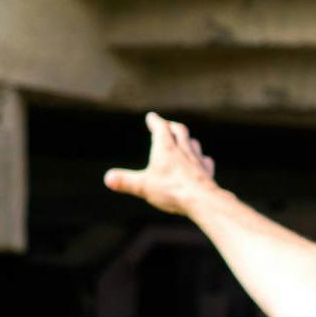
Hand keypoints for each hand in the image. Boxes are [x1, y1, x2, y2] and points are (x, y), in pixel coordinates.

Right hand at [104, 112, 220, 216]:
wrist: (202, 200)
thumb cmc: (171, 190)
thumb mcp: (143, 186)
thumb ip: (125, 181)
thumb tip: (108, 178)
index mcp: (166, 148)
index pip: (160, 128)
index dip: (155, 121)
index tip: (151, 116)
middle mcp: (183, 150)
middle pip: (179, 131)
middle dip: (172, 126)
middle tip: (167, 125)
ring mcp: (197, 161)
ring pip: (193, 144)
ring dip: (187, 140)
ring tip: (185, 141)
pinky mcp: (207, 173)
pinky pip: (205, 162)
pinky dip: (202, 159)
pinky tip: (202, 161)